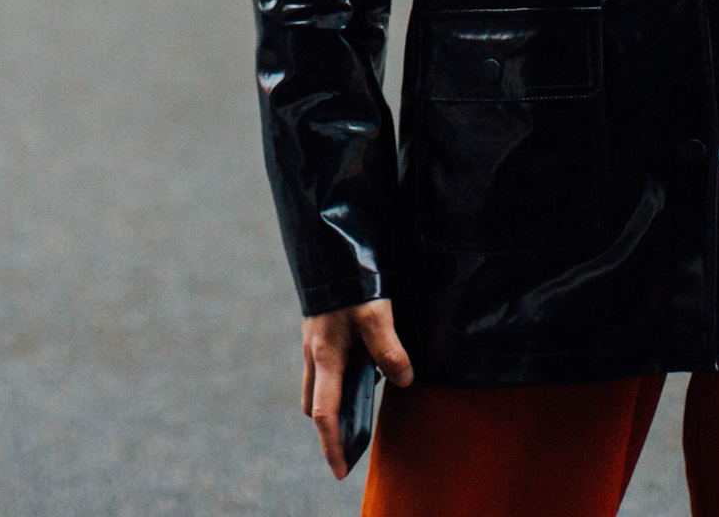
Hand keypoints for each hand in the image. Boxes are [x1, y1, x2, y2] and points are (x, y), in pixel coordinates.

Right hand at [300, 299, 414, 479]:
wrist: (328, 247)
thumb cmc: (351, 281)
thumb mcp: (375, 313)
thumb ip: (389, 349)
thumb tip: (403, 380)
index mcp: (326, 358)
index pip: (324, 414)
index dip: (331, 445)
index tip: (339, 471)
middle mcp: (315, 355)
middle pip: (317, 405)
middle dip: (330, 429)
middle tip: (352, 445)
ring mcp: (315, 344)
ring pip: (320, 386)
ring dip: (335, 402)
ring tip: (366, 407)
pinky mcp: (320, 333)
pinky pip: (327, 367)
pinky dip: (341, 378)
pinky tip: (368, 367)